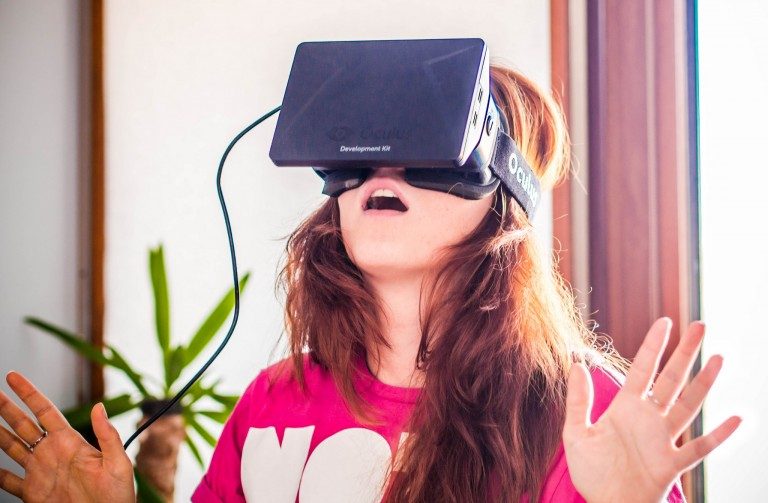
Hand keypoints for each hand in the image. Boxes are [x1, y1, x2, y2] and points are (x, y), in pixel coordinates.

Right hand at [0, 371, 135, 501]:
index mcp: (70, 442)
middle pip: (23, 425)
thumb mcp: (117, 461)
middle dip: (7, 409)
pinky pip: (8, 481)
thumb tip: (98, 407)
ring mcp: (40, 472)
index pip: (45, 411)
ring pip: (12, 448)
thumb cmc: (117, 495)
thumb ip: (107, 434)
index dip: (29, 393)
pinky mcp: (33, 493)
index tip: (13, 377)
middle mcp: (52, 453)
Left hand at [563, 318, 741, 502]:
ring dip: (705, 384)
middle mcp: (649, 419)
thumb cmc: (592, 473)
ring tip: (718, 359)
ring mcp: (663, 440)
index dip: (653, 346)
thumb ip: (578, 400)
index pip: (642, 369)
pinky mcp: (672, 464)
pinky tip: (736, 418)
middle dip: (685, 353)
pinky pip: (700, 448)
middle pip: (671, 379)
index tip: (664, 322)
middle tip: (700, 325)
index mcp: (625, 408)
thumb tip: (575, 365)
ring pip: (689, 406)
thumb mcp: (576, 433)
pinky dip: (719, 435)